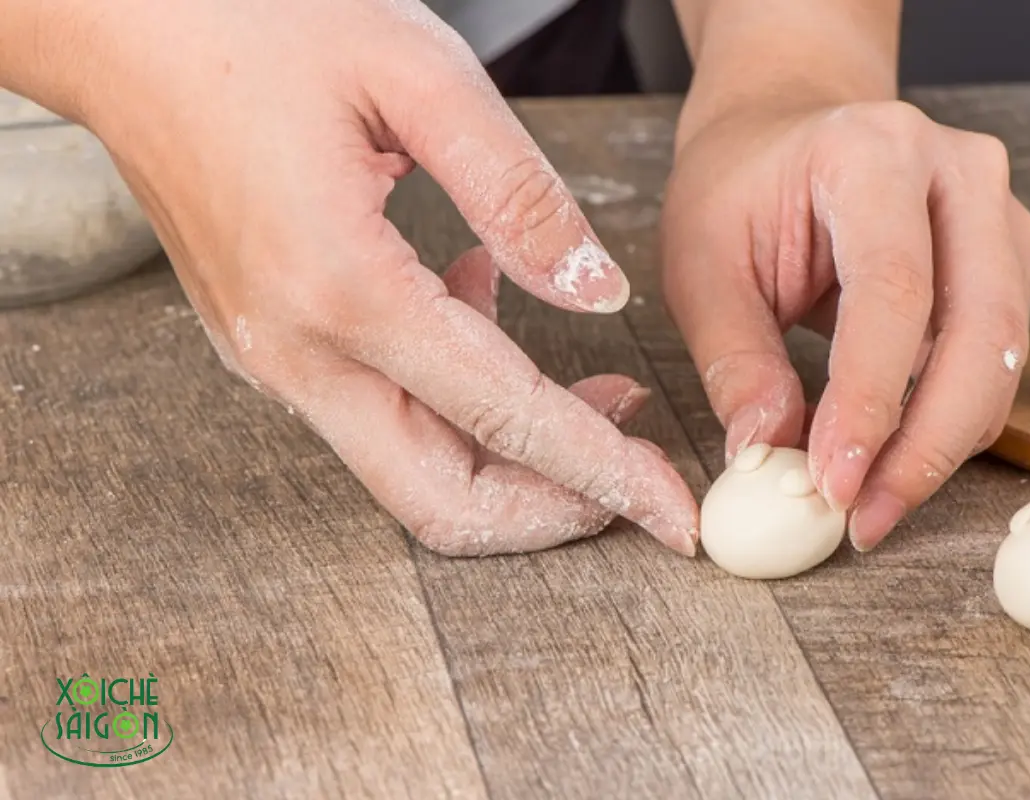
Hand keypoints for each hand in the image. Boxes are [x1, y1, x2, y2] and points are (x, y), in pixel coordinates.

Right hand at [26, 0, 698, 555]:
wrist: (121, 24)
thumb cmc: (255, 20)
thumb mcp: (416, 71)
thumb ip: (520, 194)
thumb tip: (597, 294)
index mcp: (342, 287)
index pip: (504, 418)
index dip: (605, 475)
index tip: (674, 514)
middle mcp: (297, 350)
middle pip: (444, 500)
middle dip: (558, 508)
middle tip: (639, 476)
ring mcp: (272, 358)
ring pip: (411, 470)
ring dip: (514, 458)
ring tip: (598, 396)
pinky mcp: (267, 343)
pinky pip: (377, 413)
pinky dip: (457, 404)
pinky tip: (486, 307)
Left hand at [662, 100, 1029, 551]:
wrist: (785, 127)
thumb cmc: (737, 188)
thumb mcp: (702, 264)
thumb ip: (735, 359)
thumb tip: (765, 453)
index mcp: (873, 152)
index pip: (894, 292)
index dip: (870, 401)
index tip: (835, 485)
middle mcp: (959, 174)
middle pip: (980, 331)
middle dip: (925, 445)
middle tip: (866, 520)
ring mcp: (998, 213)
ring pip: (1001, 356)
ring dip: (941, 444)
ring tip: (868, 502)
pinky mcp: (1007, 259)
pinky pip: (995, 359)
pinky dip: (947, 421)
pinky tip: (892, 458)